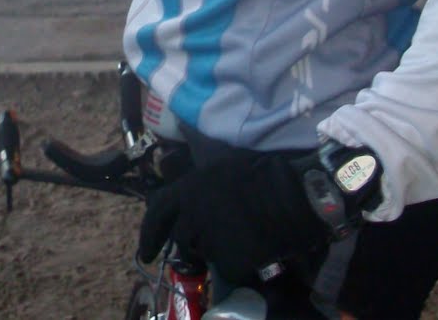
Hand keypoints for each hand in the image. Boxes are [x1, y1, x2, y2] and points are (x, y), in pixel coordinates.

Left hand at [135, 153, 332, 287]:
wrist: (292, 194)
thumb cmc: (259, 173)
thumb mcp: (219, 169)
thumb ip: (195, 187)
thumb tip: (183, 199)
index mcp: (187, 191)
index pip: (156, 214)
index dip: (148, 236)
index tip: (145, 254)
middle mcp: (192, 217)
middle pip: (182, 239)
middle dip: (193, 241)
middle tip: (214, 237)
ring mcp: (210, 242)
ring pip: (205, 253)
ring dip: (217, 248)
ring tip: (240, 232)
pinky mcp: (229, 263)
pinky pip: (228, 267)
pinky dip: (238, 261)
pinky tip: (253, 244)